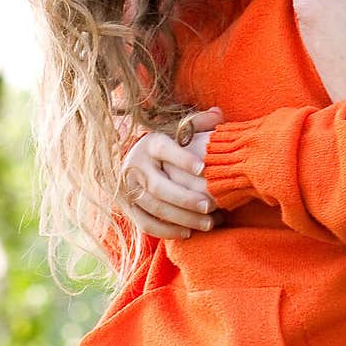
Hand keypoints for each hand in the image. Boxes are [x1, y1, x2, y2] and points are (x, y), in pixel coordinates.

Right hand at [121, 108, 222, 238]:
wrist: (127, 158)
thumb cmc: (165, 144)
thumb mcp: (176, 129)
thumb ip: (197, 123)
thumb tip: (218, 113)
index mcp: (149, 143)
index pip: (164, 149)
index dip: (182, 158)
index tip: (203, 168)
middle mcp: (136, 166)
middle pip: (159, 186)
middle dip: (186, 198)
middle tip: (210, 205)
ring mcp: (129, 189)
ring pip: (155, 207)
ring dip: (182, 218)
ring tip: (208, 223)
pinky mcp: (128, 207)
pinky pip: (146, 223)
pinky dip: (167, 230)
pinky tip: (189, 232)